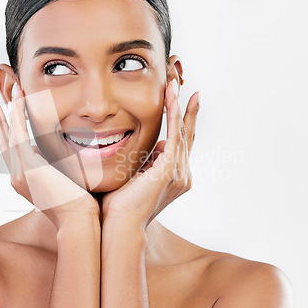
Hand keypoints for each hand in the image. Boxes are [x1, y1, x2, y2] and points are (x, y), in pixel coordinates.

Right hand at [0, 85, 99, 229]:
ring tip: (11, 93)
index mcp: (25, 180)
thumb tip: (52, 151)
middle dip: (1, 121)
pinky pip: (18, 136)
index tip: (5, 119)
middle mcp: (18, 177)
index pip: (12, 152)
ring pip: (11, 136)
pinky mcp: (28, 168)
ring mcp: (20, 173)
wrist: (77, 220)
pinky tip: (17, 102)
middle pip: (5, 143)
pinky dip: (17, 117)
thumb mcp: (62, 181)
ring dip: (11, 112)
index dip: (7, 134)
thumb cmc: (76, 205)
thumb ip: (54, 165)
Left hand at [101, 80, 199, 230]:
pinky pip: (176, 134)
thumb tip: (155, 147)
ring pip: (182, 131)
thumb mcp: (136, 176)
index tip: (179, 103)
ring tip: (176, 84)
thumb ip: (147, 161)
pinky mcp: (171, 168)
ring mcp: (179, 172)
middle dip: (187, 110)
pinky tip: (172, 96)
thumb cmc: (120, 205)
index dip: (182, 122)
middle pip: (187, 135)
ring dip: (179, 106)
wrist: (120, 224)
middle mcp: (182, 174)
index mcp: (174, 177)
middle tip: (187, 88)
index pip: (181, 144)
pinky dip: (174, 113)